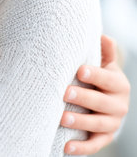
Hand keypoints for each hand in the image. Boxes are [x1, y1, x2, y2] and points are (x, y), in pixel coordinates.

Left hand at [60, 35, 130, 154]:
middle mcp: (118, 104)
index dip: (95, 75)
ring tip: (62, 119)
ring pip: (98, 124)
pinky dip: (81, 148)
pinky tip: (66, 147)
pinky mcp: (104, 138)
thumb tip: (101, 35)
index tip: (79, 70)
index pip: (108, 79)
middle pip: (102, 102)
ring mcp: (112, 123)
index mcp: (118, 83)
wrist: (106, 100)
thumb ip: (104, 51)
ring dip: (80, 122)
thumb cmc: (98, 77)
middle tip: (64, 93)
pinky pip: (94, 145)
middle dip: (83, 98)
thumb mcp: (103, 63)